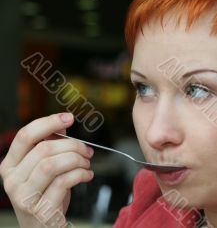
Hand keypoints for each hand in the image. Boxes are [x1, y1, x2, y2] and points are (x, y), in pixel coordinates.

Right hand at [0, 113, 93, 227]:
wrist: (45, 227)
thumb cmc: (47, 195)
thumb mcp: (46, 169)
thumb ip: (51, 146)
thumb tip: (63, 124)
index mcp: (10, 165)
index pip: (25, 136)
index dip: (49, 122)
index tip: (70, 118)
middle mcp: (12, 180)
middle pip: (44, 149)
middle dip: (72, 145)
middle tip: (87, 151)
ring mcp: (24, 196)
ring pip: (52, 164)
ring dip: (76, 160)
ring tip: (86, 164)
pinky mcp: (41, 209)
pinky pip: (63, 182)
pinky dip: (81, 174)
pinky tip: (87, 175)